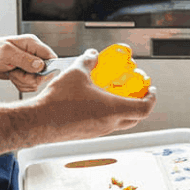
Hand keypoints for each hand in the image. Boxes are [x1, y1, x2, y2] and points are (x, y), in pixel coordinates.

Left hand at [0, 34, 56, 92]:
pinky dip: (20, 85)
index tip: (35, 74)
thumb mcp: (7, 53)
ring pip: (37, 82)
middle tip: (16, 72)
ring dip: (23, 81)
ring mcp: (30, 65)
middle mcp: (34, 54)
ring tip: (12, 72)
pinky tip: (12, 76)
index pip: (51, 57)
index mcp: (32, 44)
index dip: (47, 68)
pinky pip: (30, 85)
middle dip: (30, 78)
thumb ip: (25, 59)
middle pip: (45, 73)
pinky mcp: (26, 74)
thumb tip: (41, 66)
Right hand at [33, 49, 156, 140]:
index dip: (151, 99)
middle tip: (137, 93)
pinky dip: (107, 115)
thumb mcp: (76, 73)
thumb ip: (88, 62)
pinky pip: (104, 125)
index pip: (144, 108)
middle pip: (135, 118)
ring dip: (122, 110)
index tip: (150, 90)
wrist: (39, 121)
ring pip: (119, 123)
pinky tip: (94, 102)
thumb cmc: (58, 102)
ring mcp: (98, 131)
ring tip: (114, 95)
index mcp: (112, 110)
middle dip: (139, 105)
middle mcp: (108, 124)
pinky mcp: (87, 134)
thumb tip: (93, 55)